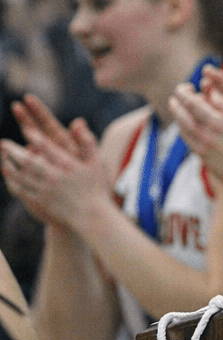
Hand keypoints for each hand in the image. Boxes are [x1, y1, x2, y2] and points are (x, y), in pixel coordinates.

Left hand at [1, 95, 111, 229]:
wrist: (90, 217)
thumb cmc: (94, 188)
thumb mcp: (97, 163)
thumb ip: (87, 141)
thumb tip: (77, 122)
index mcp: (68, 167)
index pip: (49, 148)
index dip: (36, 138)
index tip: (26, 129)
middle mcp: (54, 178)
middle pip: (29, 162)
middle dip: (14, 152)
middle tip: (3, 143)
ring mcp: (44, 191)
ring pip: (21, 175)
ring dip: (9, 164)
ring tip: (2, 155)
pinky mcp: (38, 203)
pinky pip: (19, 189)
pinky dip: (11, 180)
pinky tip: (7, 172)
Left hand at [168, 67, 222, 191]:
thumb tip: (214, 81)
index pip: (192, 101)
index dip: (184, 92)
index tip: (187, 87)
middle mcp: (210, 132)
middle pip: (183, 112)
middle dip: (177, 99)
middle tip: (179, 93)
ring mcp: (204, 145)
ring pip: (181, 124)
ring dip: (176, 112)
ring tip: (176, 105)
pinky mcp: (202, 155)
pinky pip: (185, 137)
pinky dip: (181, 126)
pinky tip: (184, 122)